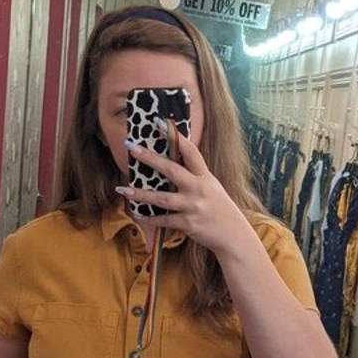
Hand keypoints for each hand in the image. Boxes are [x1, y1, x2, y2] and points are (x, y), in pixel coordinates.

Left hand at [116, 124, 253, 256]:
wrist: (233, 234)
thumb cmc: (220, 208)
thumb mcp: (211, 186)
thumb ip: (194, 175)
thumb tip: (173, 161)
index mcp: (205, 176)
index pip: (190, 151)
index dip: (175, 137)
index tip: (159, 123)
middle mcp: (199, 188)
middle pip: (171, 170)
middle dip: (150, 158)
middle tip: (131, 147)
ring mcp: (193, 206)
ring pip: (162, 199)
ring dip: (141, 194)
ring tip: (123, 190)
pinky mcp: (188, 224)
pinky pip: (165, 220)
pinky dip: (151, 218)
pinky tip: (138, 214)